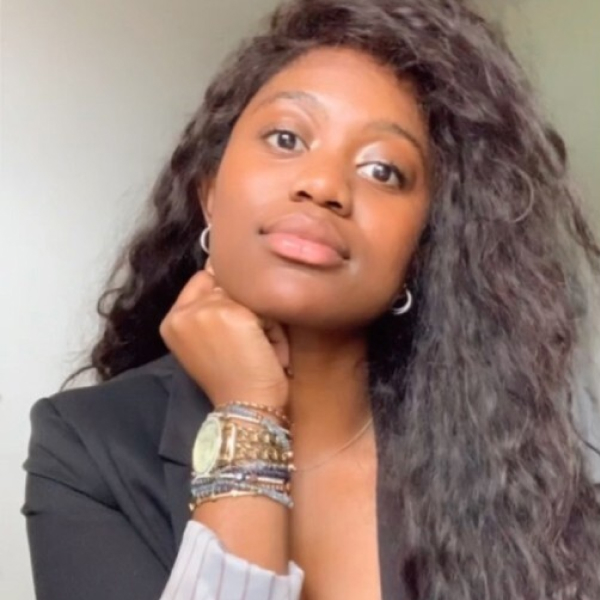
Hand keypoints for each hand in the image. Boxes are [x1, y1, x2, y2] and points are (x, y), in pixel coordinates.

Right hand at [159, 257, 290, 408]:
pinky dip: (273, 326)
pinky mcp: (231, 313)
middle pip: (226, 282)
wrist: (244, 408)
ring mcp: (205, 310)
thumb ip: (210, 308)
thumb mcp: (208, 340)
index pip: (203, 280)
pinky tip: (268, 350)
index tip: (237, 328)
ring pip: (246, 291)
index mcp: (171, 320)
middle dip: (245, 307)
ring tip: (260, 346)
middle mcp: (182, 311)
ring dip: (261, 316)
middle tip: (248, 343)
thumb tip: (227, 269)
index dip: (228, 299)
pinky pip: (263, 304)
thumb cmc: (233, 378)